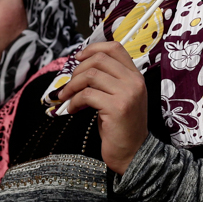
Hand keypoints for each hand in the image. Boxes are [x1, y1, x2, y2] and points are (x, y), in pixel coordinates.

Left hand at [55, 42, 147, 173]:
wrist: (134, 153)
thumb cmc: (121, 126)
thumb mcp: (119, 97)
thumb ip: (108, 80)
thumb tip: (81, 68)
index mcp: (136, 76)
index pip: (115, 48)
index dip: (93, 48)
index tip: (78, 58)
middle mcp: (134, 82)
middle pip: (99, 60)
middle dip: (77, 70)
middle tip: (69, 85)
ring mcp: (127, 94)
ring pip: (91, 75)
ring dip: (72, 85)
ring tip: (66, 97)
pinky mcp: (116, 107)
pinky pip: (87, 95)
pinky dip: (74, 101)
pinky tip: (73, 109)